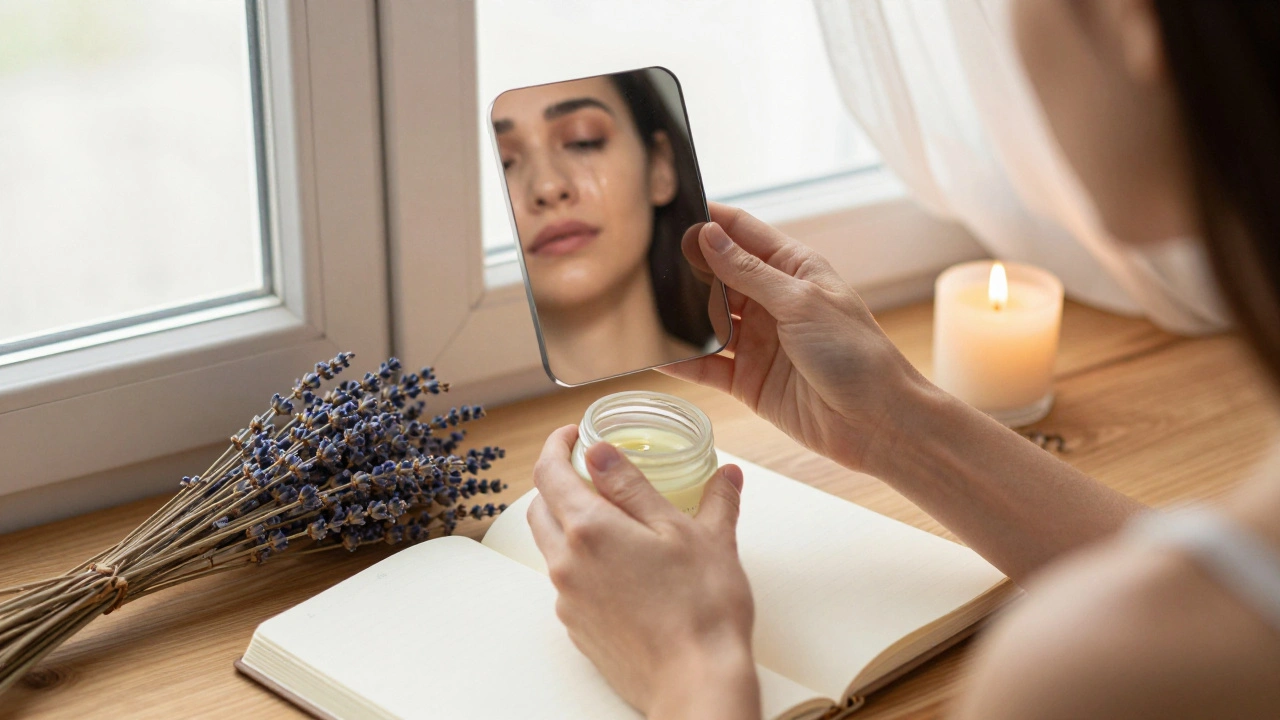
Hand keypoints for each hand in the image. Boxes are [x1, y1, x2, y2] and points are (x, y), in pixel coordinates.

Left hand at [528, 425, 760, 719]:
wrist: (697, 683)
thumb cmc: (701, 609)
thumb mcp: (690, 531)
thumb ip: (648, 485)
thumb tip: (618, 450)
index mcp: (590, 528)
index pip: (550, 471)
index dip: (556, 444)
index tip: (573, 433)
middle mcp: (567, 563)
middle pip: (541, 506)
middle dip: (558, 480)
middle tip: (590, 470)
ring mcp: (568, 599)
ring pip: (552, 545)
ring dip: (569, 520)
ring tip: (613, 516)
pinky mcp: (578, 628)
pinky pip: (567, 580)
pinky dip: (583, 560)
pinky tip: (622, 564)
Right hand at [665, 202, 932, 477]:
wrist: (877, 421)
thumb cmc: (855, 353)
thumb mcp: (800, 302)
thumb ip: (748, 272)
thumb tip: (709, 235)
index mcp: (793, 270)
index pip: (743, 233)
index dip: (711, 221)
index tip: (672, 211)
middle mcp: (772, 302)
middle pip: (718, 276)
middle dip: (686, 269)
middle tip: (644, 260)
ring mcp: (758, 341)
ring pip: (707, 321)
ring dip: (680, 316)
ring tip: (642, 305)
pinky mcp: (748, 380)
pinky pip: (706, 366)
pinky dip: (682, 362)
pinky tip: (655, 356)